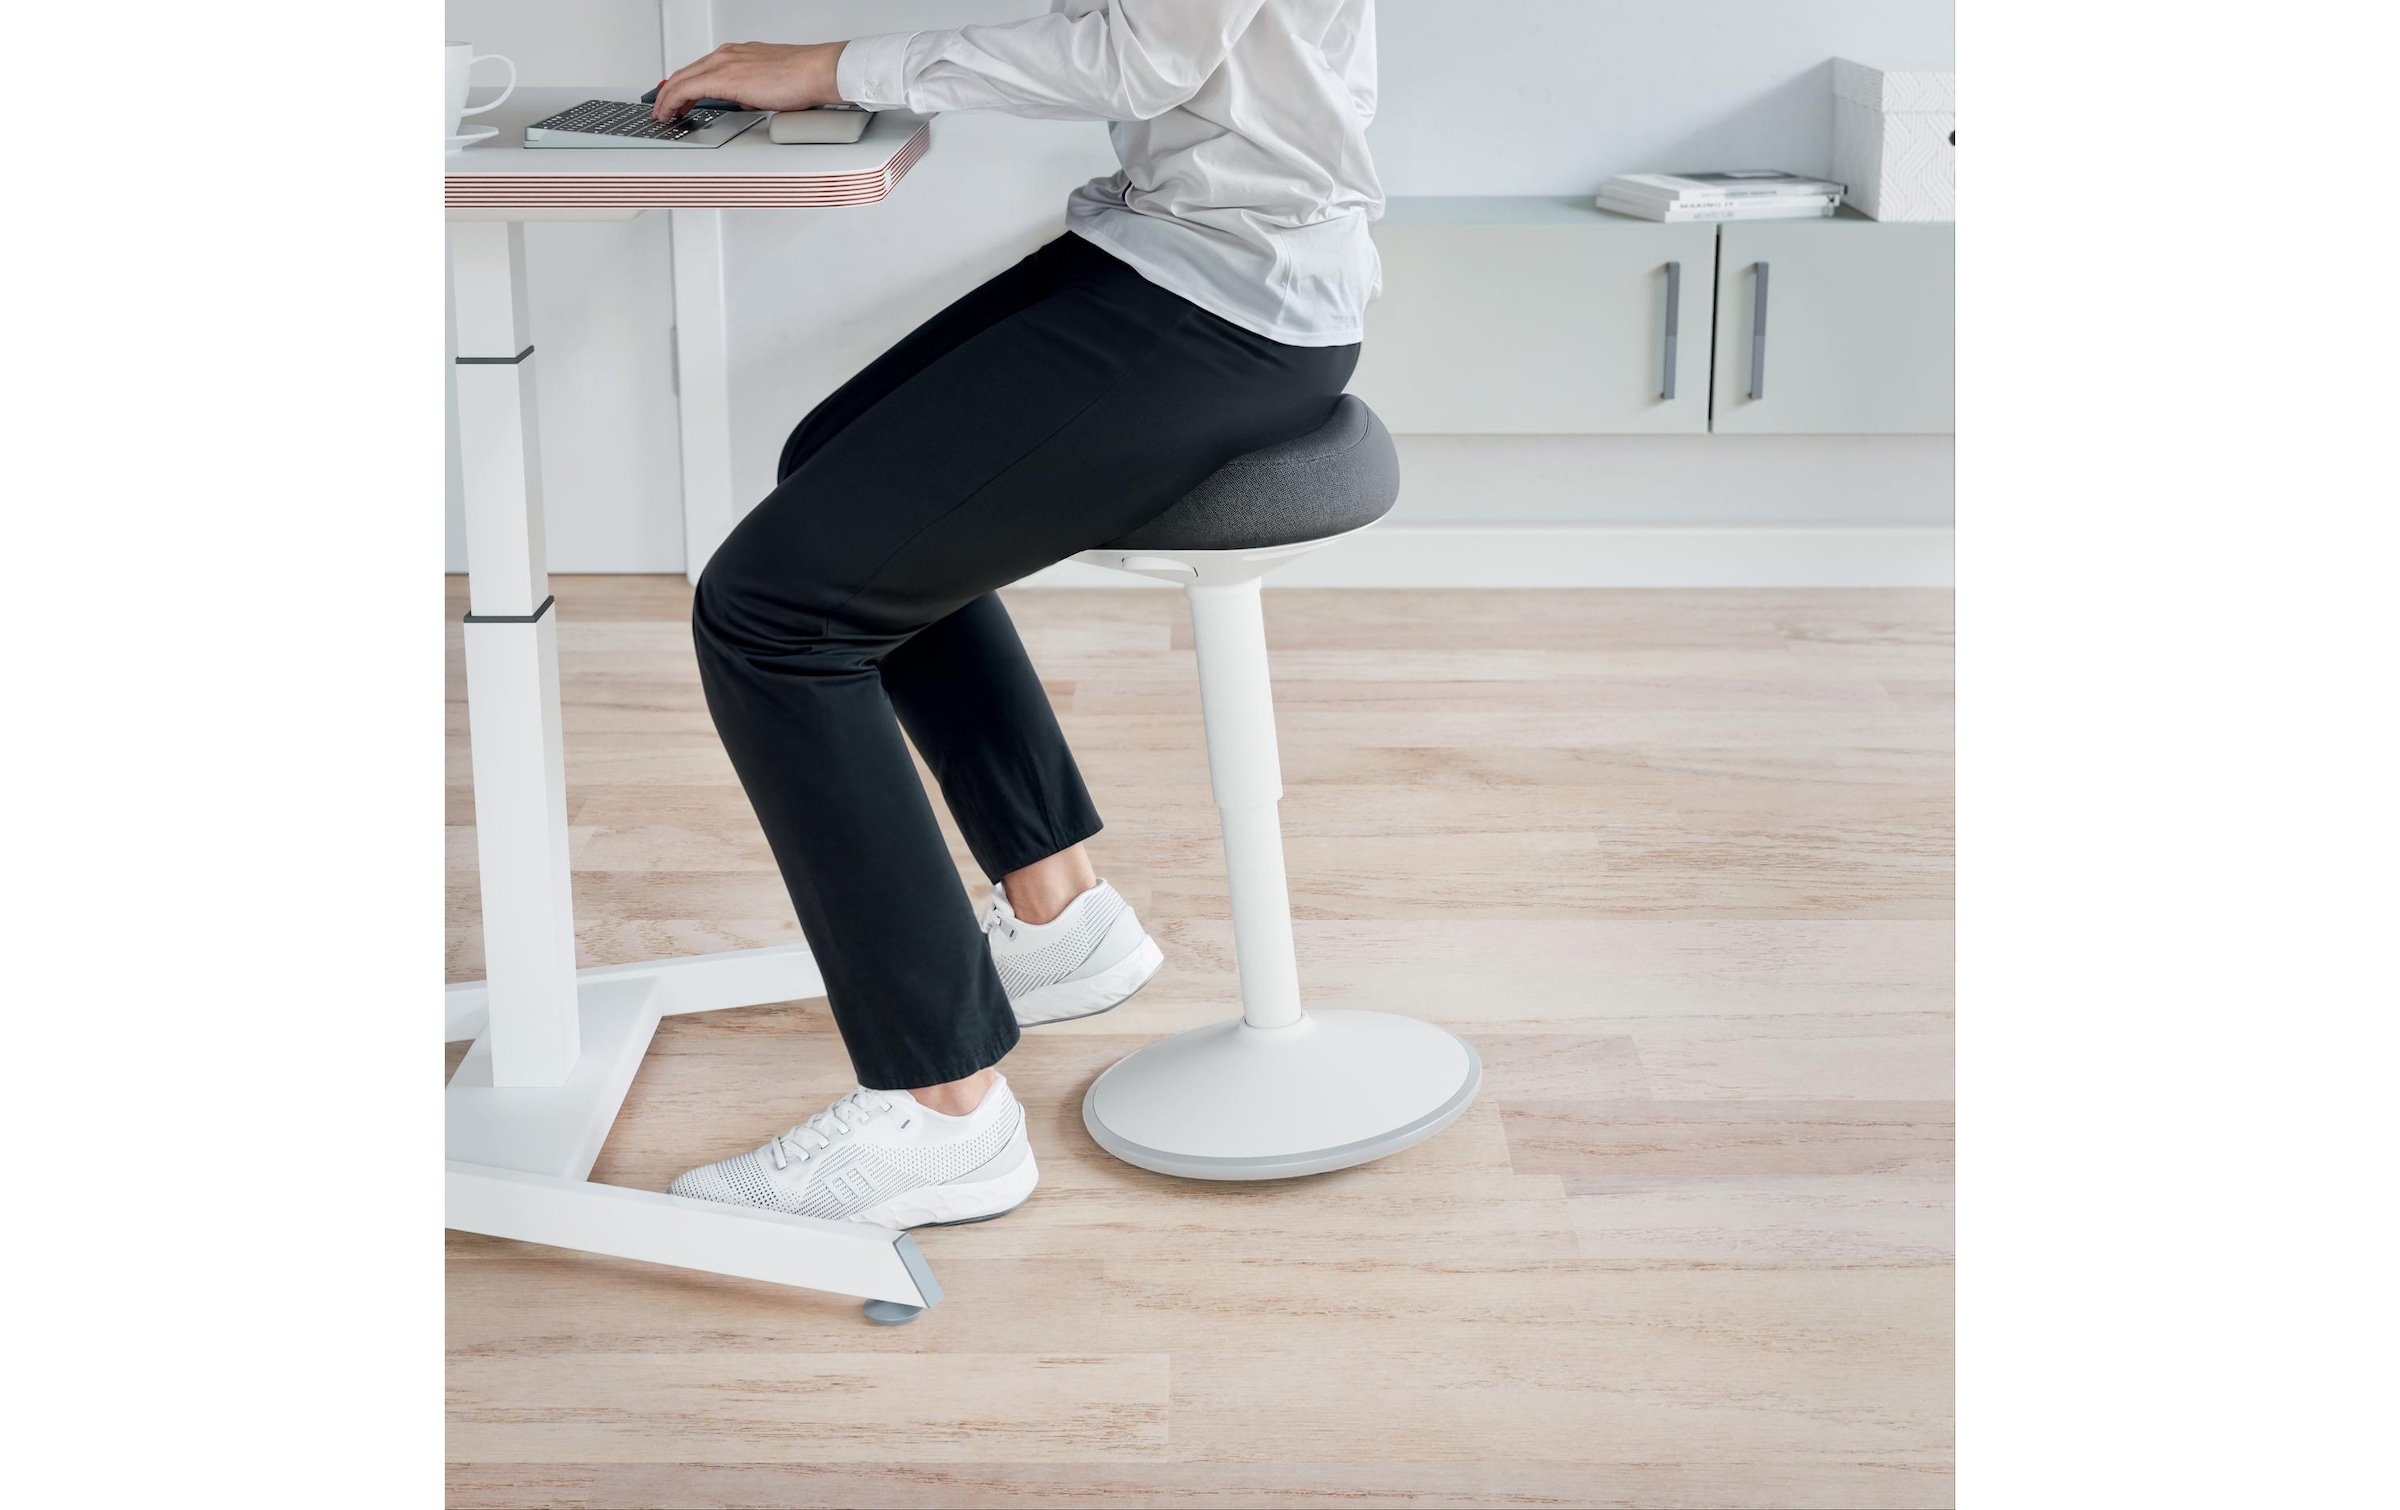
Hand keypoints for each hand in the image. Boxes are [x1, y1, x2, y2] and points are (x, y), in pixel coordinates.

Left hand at [652, 41, 848, 119]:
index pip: (701, 70)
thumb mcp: (770, 84)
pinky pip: (685, 89)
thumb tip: (747, 102)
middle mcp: (727, 55)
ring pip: (681, 79)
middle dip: (670, 93)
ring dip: (668, 98)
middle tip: (664, 109)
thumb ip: (753, 90)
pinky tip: (670, 113)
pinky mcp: (722, 77)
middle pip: (685, 73)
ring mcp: (723, 63)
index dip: (684, 87)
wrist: (816, 71)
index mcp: (738, 54)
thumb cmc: (804, 77)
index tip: (679, 100)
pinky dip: (672, 101)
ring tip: (663, 114)